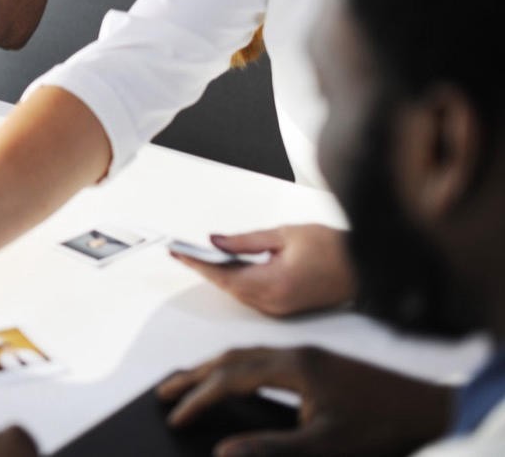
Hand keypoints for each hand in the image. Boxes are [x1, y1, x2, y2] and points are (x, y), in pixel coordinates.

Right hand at [157, 346, 452, 455]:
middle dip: (194, 375)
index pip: (230, 379)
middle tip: (164, 391)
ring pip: (246, 353)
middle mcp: (295, 354)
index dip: (198, 398)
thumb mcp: (324, 445)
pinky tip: (237, 380)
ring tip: (190, 384)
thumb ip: (270, 448)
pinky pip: (264, 356)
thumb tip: (225, 453)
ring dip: (214, 368)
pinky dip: (238, 366)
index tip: (175, 414)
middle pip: (230, 358)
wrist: (428, 408)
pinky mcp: (318, 362)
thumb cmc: (381, 427)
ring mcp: (307, 355)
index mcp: (292, 368)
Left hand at [170, 224, 355, 316]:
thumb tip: (215, 241)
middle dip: (204, 267)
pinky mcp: (285, 309)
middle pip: (228, 286)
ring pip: (239, 292)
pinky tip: (228, 266)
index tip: (177, 251)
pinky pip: (252, 296)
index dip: (197, 263)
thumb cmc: (333, 248)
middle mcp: (275, 302)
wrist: (366, 267)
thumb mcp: (285, 234)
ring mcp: (280, 309)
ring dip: (220, 274)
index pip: (223, 275)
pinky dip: (237, 281)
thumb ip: (246, 241)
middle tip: (182, 250)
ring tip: (199, 255)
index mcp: (274, 283)